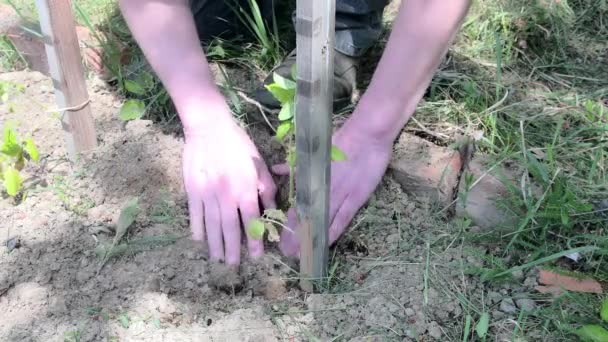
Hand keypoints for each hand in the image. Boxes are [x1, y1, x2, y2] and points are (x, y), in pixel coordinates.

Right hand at [182, 112, 276, 264]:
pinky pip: (195, 215)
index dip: (254, 241)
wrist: (209, 128)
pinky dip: (197, 229)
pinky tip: (199, 240)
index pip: (251, 221)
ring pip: (212, 225)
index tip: (256, 257)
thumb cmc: (238, 144)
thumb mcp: (258, 164)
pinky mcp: (192, 190)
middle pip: (229, 229)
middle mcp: (226, 196)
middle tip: (234, 265)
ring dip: (215, 244)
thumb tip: (271, 209)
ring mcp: (207, 195)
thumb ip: (265, 188)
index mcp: (245, 189)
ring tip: (217, 259)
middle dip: (232, 249)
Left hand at [273, 118, 392, 256]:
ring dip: (310, 239)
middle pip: (306, 217)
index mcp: (311, 179)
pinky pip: (341, 221)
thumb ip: (295, 164)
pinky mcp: (356, 199)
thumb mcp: (314, 151)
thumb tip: (277, 169)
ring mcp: (339, 196)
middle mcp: (322, 190)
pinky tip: (322, 246)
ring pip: (320, 222)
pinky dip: (331, 234)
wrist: (367, 135)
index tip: (279, 235)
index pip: (297, 205)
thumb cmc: (341, 139)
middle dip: (295, 236)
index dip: (288, 222)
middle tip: (286, 252)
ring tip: (300, 255)